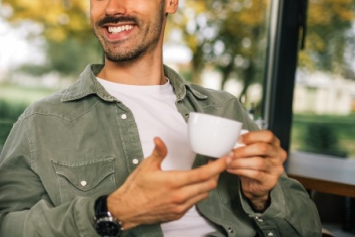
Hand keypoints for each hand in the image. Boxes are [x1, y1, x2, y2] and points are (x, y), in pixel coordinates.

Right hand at [108, 137, 227, 229]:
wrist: (127, 209)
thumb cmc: (135, 188)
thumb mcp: (146, 167)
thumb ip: (158, 152)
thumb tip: (159, 140)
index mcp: (174, 182)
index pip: (204, 173)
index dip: (219, 165)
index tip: (227, 158)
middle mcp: (180, 196)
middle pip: (210, 184)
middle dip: (216, 173)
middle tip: (216, 164)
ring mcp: (180, 207)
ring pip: (204, 194)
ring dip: (207, 184)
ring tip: (204, 175)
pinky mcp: (178, 214)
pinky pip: (195, 202)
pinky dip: (198, 193)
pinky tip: (191, 187)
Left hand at [226, 130, 286, 211]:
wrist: (254, 184)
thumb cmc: (251, 163)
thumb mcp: (249, 151)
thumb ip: (244, 145)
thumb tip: (229, 141)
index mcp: (274, 144)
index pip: (267, 135)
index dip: (251, 136)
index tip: (238, 140)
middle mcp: (278, 155)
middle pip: (263, 148)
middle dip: (243, 150)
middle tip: (230, 153)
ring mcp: (276, 169)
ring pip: (258, 162)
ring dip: (239, 162)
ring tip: (228, 162)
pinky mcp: (271, 180)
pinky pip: (255, 174)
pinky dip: (240, 171)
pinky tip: (231, 169)